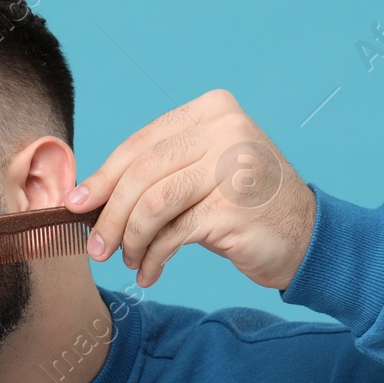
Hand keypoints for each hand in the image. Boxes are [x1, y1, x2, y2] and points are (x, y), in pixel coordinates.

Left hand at [68, 89, 316, 290]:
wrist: (307, 236)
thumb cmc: (245, 205)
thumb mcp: (203, 172)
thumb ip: (158, 171)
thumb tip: (89, 196)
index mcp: (212, 110)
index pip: (141, 143)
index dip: (103, 177)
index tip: (76, 204)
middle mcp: (225, 130)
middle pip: (142, 173)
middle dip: (109, 214)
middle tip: (95, 246)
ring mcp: (232, 167)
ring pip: (153, 204)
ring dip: (130, 239)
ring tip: (126, 260)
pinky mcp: (233, 208)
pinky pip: (172, 234)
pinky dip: (153, 257)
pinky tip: (150, 272)